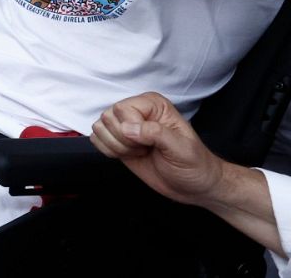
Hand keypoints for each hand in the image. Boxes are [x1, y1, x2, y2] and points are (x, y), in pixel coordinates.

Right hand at [90, 92, 222, 206]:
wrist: (193, 186)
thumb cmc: (194, 165)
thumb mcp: (181, 148)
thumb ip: (156, 133)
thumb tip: (127, 128)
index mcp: (153, 104)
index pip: (123, 109)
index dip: (131, 129)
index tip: (150, 143)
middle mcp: (137, 111)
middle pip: (108, 116)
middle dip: (123, 139)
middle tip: (144, 148)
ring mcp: (125, 126)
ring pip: (99, 127)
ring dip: (115, 146)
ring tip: (137, 152)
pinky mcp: (117, 141)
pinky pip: (96, 139)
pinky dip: (108, 151)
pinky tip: (127, 156)